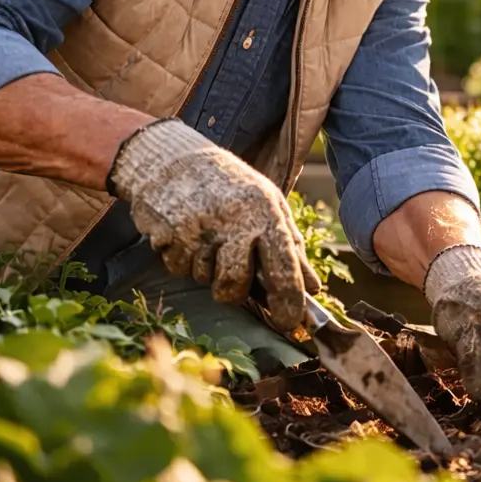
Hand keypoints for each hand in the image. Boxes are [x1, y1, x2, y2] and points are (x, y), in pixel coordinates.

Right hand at [108, 118, 320, 328]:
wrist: (170, 158)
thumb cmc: (229, 185)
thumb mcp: (268, 204)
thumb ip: (291, 246)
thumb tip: (313, 288)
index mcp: (265, 211)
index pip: (283, 266)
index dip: (289, 301)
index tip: (289, 322)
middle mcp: (233, 219)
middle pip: (235, 283)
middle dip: (234, 293)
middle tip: (233, 285)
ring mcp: (198, 227)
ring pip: (205, 278)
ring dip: (207, 270)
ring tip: (208, 239)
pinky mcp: (167, 234)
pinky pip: (179, 267)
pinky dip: (183, 259)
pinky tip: (186, 234)